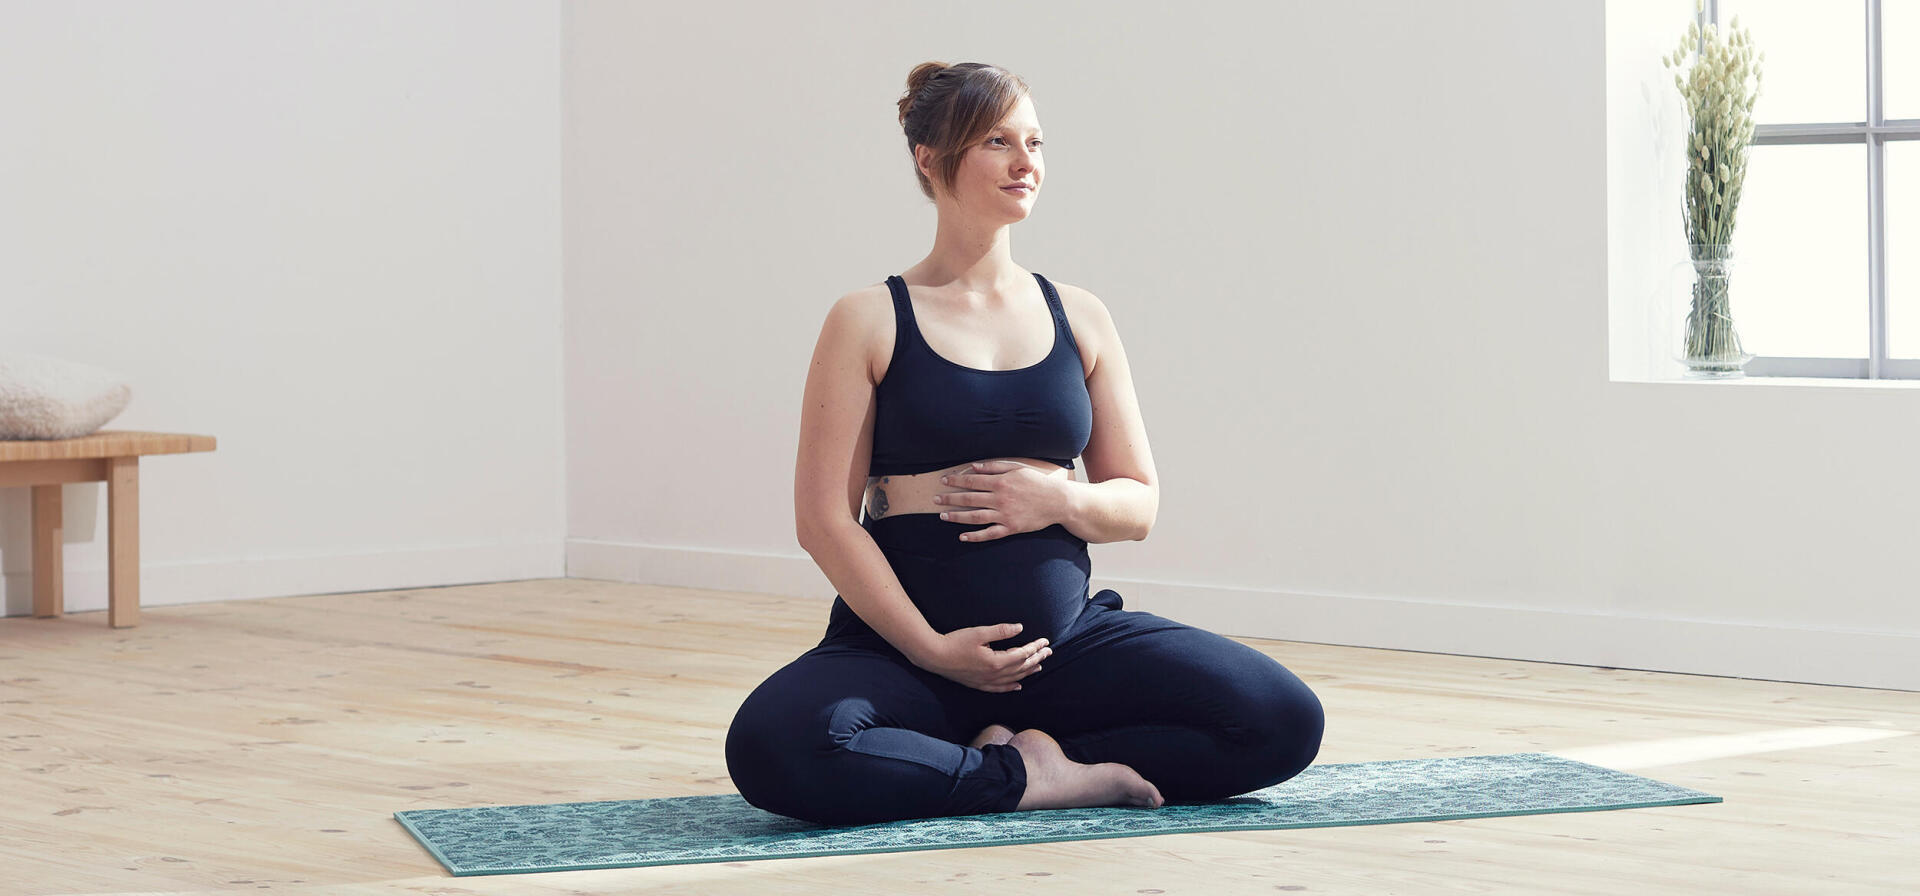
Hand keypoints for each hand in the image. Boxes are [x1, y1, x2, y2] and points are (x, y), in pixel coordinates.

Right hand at [910, 623, 1052, 692]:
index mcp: (996, 662)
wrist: (934, 657)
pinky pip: (1000, 688)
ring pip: (1013, 679)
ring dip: (1027, 672)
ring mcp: (986, 682)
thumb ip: (1001, 631)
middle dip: (1036, 659)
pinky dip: (1011, 687)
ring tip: (1039, 666)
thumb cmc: (955, 642)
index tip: (1045, 642)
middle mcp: (994, 675)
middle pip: (1021, 668)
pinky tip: (1018, 686)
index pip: (1022, 655)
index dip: (1035, 648)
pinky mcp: (978, 684)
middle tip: (1049, 652)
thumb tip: (1020, 628)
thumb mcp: (979, 632)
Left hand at [936, 460, 1070, 542]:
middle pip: (969, 498)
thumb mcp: (1017, 469)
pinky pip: (989, 534)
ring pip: (975, 516)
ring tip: (942, 516)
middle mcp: (1000, 499)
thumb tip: (974, 467)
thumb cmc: (1037, 483)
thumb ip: (994, 467)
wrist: (1058, 501)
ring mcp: (1005, 515)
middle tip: (935, 499)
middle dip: (950, 498)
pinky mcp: (1011, 528)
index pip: (972, 481)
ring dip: (957, 517)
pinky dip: (975, 536)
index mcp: (1001, 482)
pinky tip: (962, 536)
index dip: (956, 481)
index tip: (943, 481)